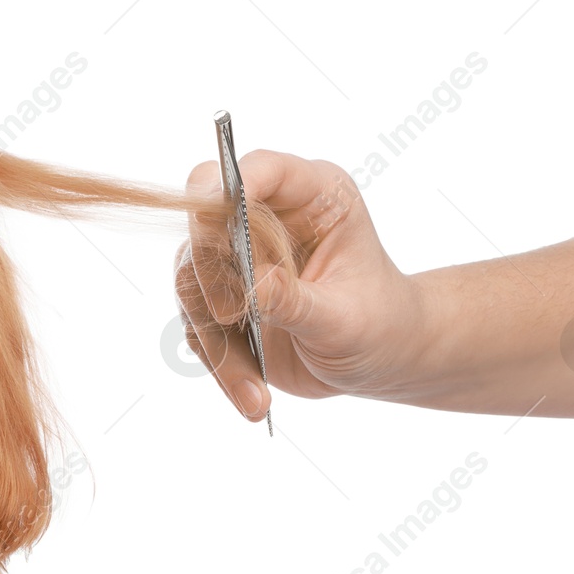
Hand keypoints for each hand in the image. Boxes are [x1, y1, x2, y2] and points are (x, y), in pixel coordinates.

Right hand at [176, 150, 430, 420]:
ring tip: (256, 396)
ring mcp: (240, 260)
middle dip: (211, 277)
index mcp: (312, 196)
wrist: (380, 360)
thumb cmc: (380, 324)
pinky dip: (221, 368)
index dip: (231, 191)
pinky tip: (254, 401)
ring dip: (218, 346)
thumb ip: (296, 299)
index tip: (222, 231)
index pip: (259, 172)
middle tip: (232, 317)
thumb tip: (253, 286)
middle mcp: (267, 219)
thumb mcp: (345, 316)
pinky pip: (198, 330)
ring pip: (193, 286)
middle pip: (205, 226)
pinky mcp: (224, 302)